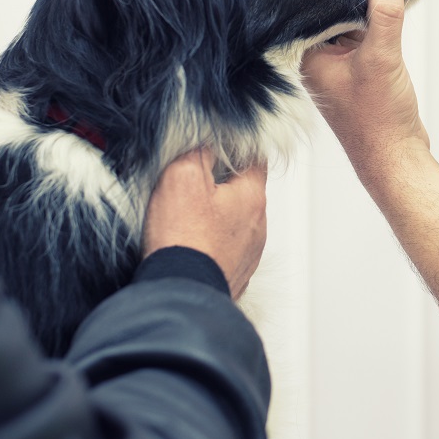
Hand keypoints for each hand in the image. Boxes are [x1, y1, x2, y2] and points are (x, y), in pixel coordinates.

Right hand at [142, 148, 267, 299]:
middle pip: (245, 191)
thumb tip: (209, 143)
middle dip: (222, 183)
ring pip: (236, 222)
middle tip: (193, 181)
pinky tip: (190, 243)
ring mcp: (249, 253)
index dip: (236, 148)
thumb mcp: (182, 176)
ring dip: (216, 216)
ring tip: (187, 216)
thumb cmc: (182, 239)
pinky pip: (226, 249)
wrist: (180, 294)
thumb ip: (199, 152)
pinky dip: (212, 243)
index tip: (218, 147)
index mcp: (252, 196)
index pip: (256, 159)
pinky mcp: (235, 274)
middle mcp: (258, 225)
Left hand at [301, 0, 428, 173]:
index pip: (317, 8)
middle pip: (336, 12)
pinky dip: (382, 22)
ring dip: (372, 6)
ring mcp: (342, 67)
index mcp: (310, 57)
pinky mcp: (362, 72)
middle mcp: (321, 61)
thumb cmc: (378, 122)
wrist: (397, 159)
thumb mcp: (382, 58)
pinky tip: (396, 5)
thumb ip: (384, 14)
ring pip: (354, 23)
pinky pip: (369, 37)